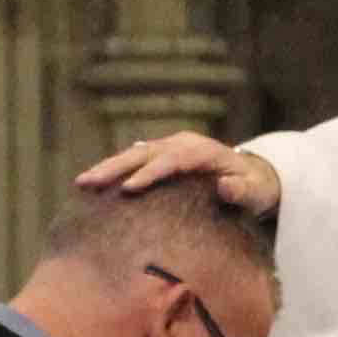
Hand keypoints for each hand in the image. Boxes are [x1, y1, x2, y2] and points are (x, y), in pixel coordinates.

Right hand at [73, 131, 281, 212]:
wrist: (253, 176)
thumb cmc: (254, 188)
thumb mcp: (255, 192)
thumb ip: (242, 190)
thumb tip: (225, 185)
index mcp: (202, 151)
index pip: (171, 160)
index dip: (150, 173)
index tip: (128, 189)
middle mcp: (181, 144)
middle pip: (143, 153)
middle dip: (114, 167)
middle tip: (88, 182)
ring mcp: (169, 148)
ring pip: (132, 155)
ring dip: (107, 167)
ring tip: (81, 183)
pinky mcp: (161, 157)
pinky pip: (133, 161)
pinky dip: (113, 170)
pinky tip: (92, 185)